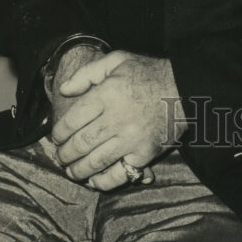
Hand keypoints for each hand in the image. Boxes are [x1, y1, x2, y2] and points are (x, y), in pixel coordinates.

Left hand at [51, 50, 186, 187]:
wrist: (185, 87)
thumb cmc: (149, 73)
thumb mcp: (118, 60)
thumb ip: (87, 73)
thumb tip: (64, 90)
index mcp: (107, 94)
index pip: (72, 120)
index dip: (59, 133)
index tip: (56, 138)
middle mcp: (116, 118)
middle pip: (80, 143)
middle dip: (64, 154)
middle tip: (61, 156)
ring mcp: (131, 138)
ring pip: (95, 161)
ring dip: (77, 170)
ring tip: (71, 170)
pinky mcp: (144, 154)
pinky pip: (118, 174)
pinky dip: (102, 181)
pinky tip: (94, 180)